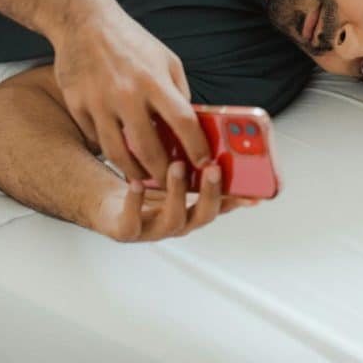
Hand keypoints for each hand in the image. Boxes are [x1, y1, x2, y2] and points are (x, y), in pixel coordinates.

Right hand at [50, 1, 211, 185]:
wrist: (84, 22)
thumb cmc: (132, 43)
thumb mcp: (166, 60)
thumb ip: (178, 93)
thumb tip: (190, 127)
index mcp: (154, 80)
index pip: (183, 122)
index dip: (196, 147)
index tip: (204, 164)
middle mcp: (126, 93)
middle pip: (149, 148)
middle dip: (164, 173)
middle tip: (173, 184)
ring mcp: (99, 102)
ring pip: (118, 153)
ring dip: (135, 173)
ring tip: (146, 180)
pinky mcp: (78, 106)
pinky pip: (96, 139)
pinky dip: (110, 151)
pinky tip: (121, 155)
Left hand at [93, 161, 258, 241]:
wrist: (107, 202)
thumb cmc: (146, 182)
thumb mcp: (175, 167)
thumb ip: (196, 157)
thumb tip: (218, 131)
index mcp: (194, 208)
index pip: (225, 205)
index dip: (241, 200)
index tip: (254, 188)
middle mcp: (179, 222)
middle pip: (204, 214)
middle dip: (211, 192)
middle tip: (214, 168)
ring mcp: (154, 229)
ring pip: (173, 219)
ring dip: (177, 193)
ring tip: (176, 167)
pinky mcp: (127, 231)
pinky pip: (132, 222)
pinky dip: (135, 201)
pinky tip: (137, 183)